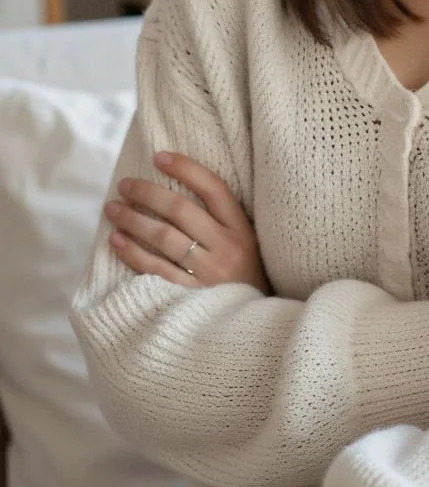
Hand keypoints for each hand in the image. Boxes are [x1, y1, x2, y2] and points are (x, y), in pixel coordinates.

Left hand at [105, 151, 270, 293]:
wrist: (257, 330)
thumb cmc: (243, 278)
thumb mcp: (246, 244)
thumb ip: (221, 221)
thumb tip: (176, 188)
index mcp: (242, 230)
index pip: (213, 188)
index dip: (185, 168)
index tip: (159, 157)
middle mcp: (227, 248)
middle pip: (181, 210)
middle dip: (148, 192)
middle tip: (124, 184)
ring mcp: (208, 274)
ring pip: (164, 237)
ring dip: (133, 219)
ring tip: (112, 209)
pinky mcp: (191, 297)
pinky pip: (155, 270)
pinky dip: (133, 253)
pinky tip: (117, 240)